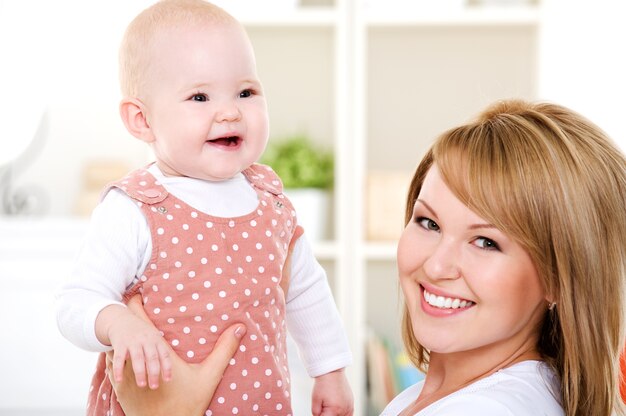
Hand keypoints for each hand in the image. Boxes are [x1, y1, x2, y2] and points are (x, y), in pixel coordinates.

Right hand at [96, 298, 172, 388]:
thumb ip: (160, 351)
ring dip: (140, 372)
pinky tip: (119, 380)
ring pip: (138, 358)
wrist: (122, 319)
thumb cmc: (142, 334)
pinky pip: (119, 358)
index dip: (167, 367)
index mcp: (156, 339)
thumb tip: (168, 372)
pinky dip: (119, 369)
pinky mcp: (120, 343)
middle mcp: (146, 340)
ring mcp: (132, 341)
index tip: (168, 380)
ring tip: (142, 385)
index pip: (164, 354)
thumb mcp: (153, 338)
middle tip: (154, 386)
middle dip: (154, 373)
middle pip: (152, 357)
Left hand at [106, 294, 245, 415]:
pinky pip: (109, 368)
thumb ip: (225, 349)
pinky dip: (113, 358)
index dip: (136, 305)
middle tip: (129, 306)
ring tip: (121, 330)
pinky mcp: (120, 390)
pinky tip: (116, 354)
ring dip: (119, 340)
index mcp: (158, 353)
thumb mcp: (210, 375)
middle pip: (125, 333)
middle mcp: (138, 362)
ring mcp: (126, 376)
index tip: (137, 294)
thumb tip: (240, 327)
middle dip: (127, 320)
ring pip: (114, 350)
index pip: (141, 322)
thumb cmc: (188, 403)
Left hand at [312, 368, 353, 415]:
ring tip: (331, 407)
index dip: (320, 415)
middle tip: (324, 406)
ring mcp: (349, 407)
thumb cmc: (324, 384)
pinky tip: (337, 409)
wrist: (332, 372)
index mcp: (334, 410)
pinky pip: (349, 414)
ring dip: (336, 415)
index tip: (319, 410)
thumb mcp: (315, 400)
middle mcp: (344, 410)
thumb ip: (316, 414)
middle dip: (328, 414)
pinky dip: (343, 414)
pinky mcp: (352, 404)